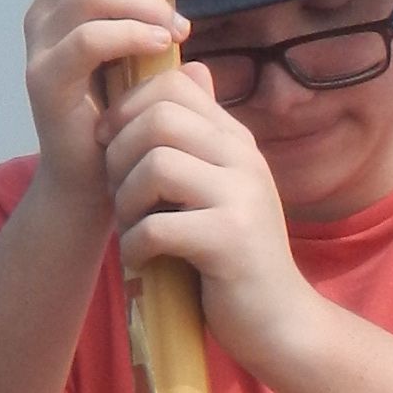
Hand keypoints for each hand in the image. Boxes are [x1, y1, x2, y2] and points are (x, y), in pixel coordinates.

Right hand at [24, 0, 196, 208]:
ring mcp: (41, 45)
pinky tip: (165, 46)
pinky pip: (90, 38)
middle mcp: (45, 9)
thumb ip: (151, 5)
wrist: (94, 182)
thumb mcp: (143, 45)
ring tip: (179, 28)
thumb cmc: (124, 111)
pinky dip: (134, 33)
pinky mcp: (46, 81)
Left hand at [103, 72, 317, 376]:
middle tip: (118, 194)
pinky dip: (135, 245)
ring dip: (125, 201)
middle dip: (119, 155)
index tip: (113, 144)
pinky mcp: (230, 241)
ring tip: (131, 228)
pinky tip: (142, 259)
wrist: (279, 322)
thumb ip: (200, 136)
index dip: (128, 107)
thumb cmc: (234, 257)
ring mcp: (241, 198)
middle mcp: (243, 159)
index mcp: (235, 141)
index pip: (174, 84)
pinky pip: (159, 226)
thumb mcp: (219, 185)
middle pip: (158, 119)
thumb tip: (190, 70)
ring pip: (155, 166)